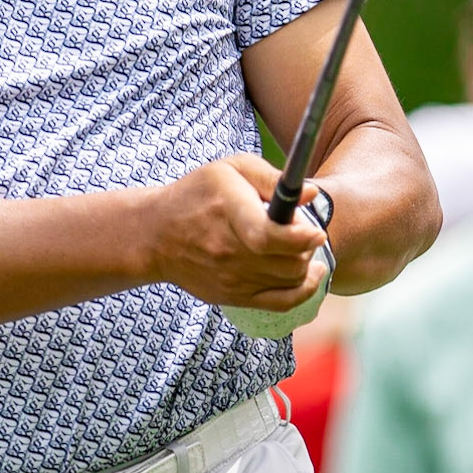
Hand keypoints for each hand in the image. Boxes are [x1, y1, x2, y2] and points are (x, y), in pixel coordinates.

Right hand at [146, 155, 328, 309]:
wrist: (156, 235)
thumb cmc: (197, 195)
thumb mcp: (229, 169)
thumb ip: (271, 178)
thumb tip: (310, 194)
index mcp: (228, 212)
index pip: (268, 236)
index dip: (300, 237)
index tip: (316, 232)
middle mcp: (229, 250)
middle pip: (288, 261)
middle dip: (307, 246)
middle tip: (302, 230)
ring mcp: (232, 278)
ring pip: (291, 279)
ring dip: (305, 262)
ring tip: (300, 246)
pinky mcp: (234, 296)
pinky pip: (281, 302)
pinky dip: (303, 290)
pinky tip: (311, 274)